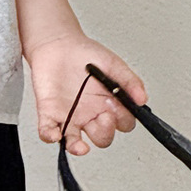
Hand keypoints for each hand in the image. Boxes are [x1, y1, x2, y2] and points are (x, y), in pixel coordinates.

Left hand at [25, 34, 147, 155]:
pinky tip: (54, 134)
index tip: (118, 107)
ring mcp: (70, 116)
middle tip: (104, 116)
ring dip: (77, 148)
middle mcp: (90, 115)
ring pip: (74, 141)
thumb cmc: (86, 55)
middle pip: (102, 137)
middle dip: (105, 132)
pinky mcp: (49, 113)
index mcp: (108, 105)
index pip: (122, 124)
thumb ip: (129, 81)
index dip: (122, 120)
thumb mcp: (114, 65)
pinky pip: (48, 130)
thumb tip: (143, 99)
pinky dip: (50, 135)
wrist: (58, 42)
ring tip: (81, 146)